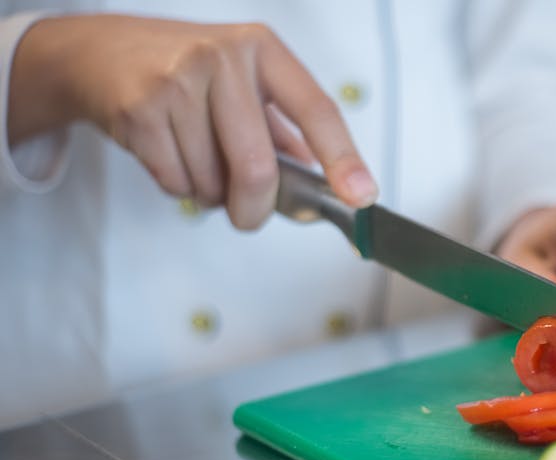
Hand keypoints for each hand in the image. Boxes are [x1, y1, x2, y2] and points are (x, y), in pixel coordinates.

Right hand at [8, 15, 377, 227]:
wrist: (98, 52)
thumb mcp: (242, 81)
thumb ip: (284, 128)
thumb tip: (328, 178)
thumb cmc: (184, 71)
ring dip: (210, 194)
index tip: (362, 195)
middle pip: (257, 167)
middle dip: (255, 208)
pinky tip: (169, 154)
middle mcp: (223, 58)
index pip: (316, 110)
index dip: (343, 158)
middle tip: (249, 216)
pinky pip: (177, 182)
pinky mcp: (140, 108)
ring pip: (213, 182)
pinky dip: (180, 187)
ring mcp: (178, 80)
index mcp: (261, 50)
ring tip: (196, 159)